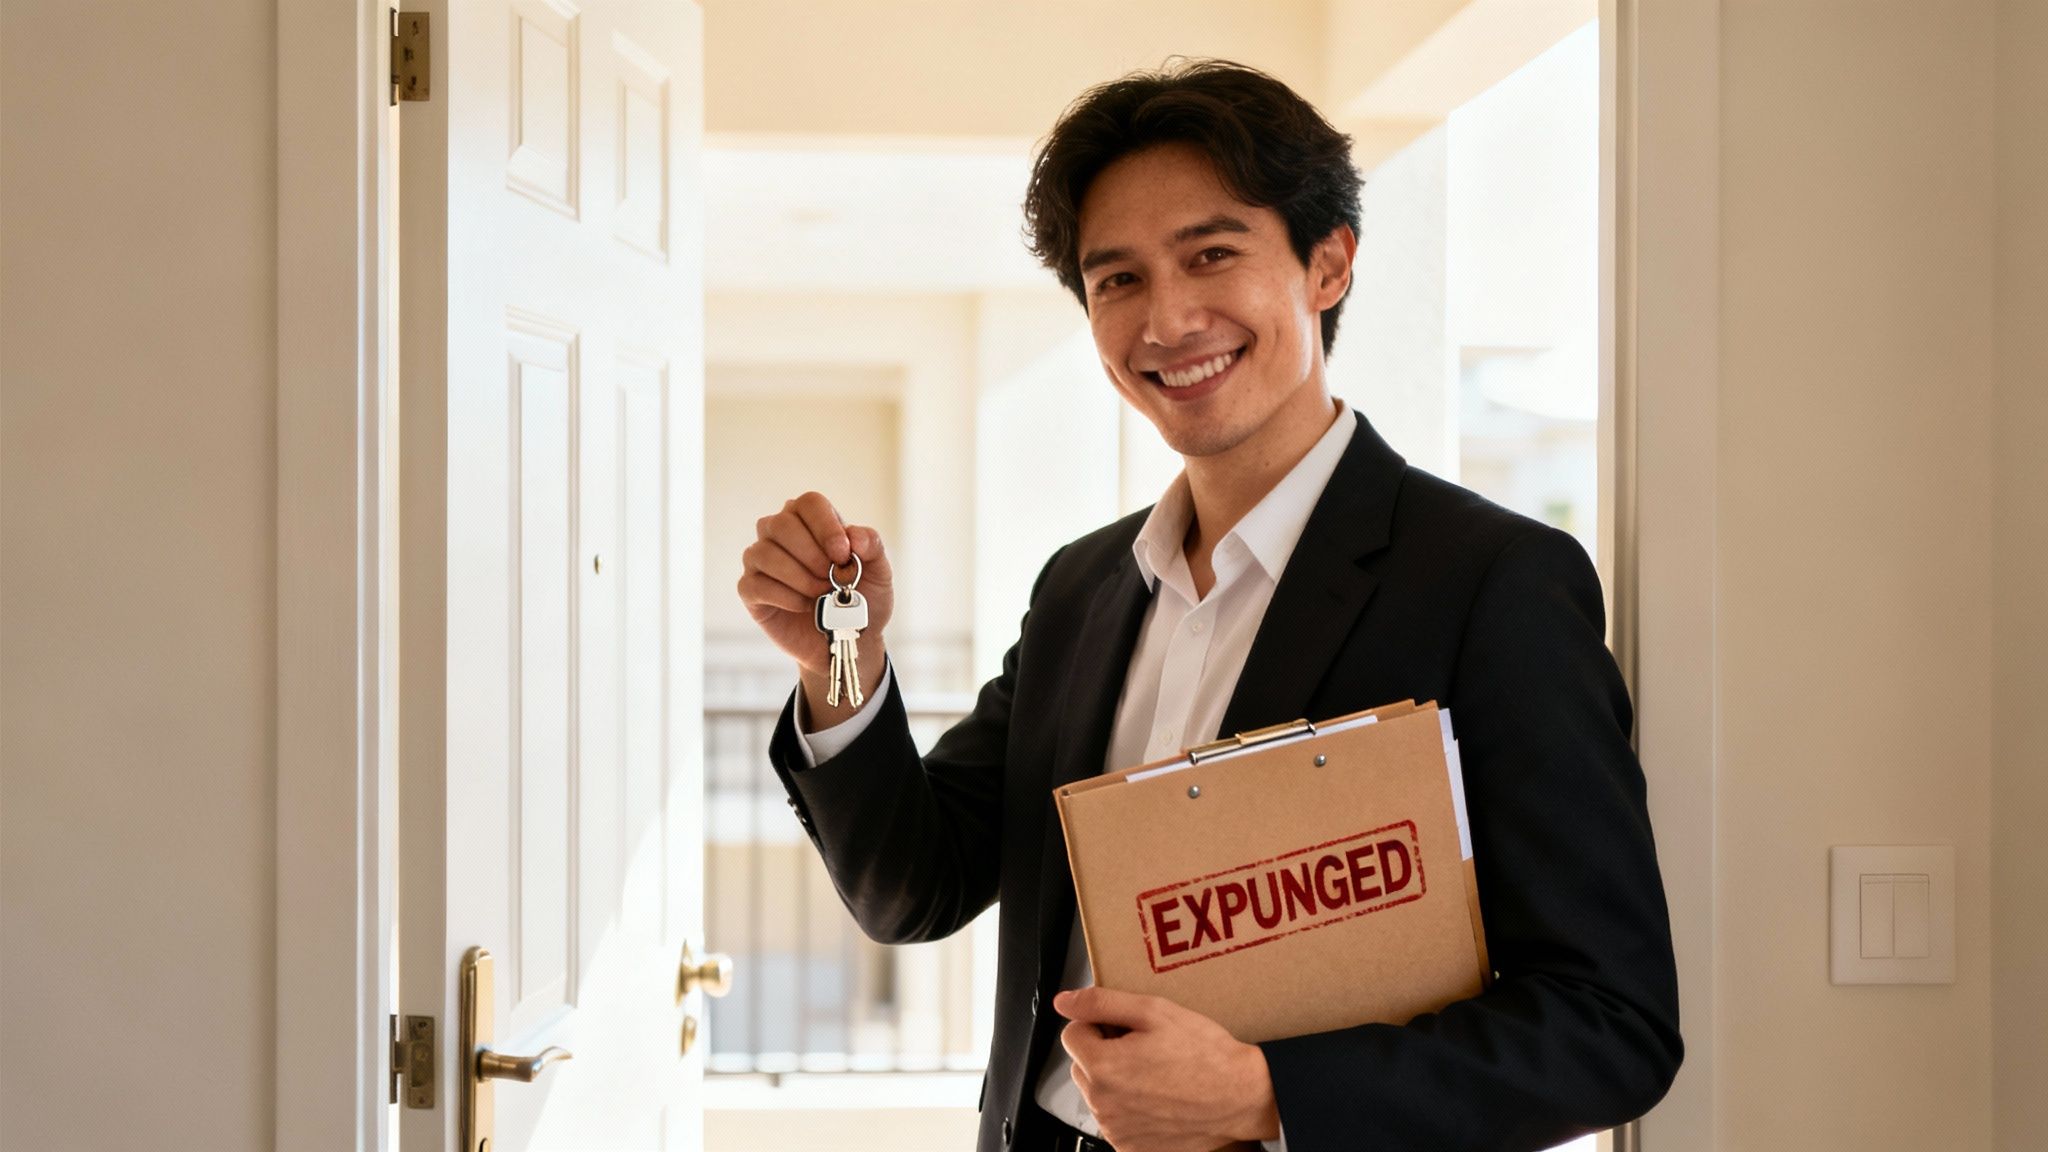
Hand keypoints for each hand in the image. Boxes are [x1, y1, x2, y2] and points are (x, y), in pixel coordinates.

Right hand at [736, 491, 892, 722]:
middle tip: (832, 578)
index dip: (826, 526)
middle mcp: (780, 533)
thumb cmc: (862, 599)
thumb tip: (854, 536)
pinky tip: (803, 606)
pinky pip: (755, 583)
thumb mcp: (879, 572)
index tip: (843, 555)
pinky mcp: (750, 589)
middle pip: (782, 523)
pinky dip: (784, 596)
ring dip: (799, 577)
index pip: (809, 503)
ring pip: (764, 552)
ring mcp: (760, 560)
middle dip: (811, 554)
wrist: (849, 641)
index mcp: (812, 521)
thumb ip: (873, 546)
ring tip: (821, 594)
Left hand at [1056, 987, 1280, 1151]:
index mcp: (1103, 1066)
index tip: (1125, 1028)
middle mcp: (1103, 1103)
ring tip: (1154, 1073)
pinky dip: (1128, 1108)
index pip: (1072, 1035)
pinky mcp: (1130, 1147)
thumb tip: (1065, 1002)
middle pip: (1082, 1065)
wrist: (1240, 1097)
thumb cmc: (1204, 1055)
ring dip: (1114, 1081)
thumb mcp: (1154, 1012)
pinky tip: (1157, 1097)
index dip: (1098, 1024)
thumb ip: (1102, 1003)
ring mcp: (1116, 1129)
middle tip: (1143, 1047)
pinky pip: (1115, 1120)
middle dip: (1103, 1052)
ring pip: (1097, 1093)